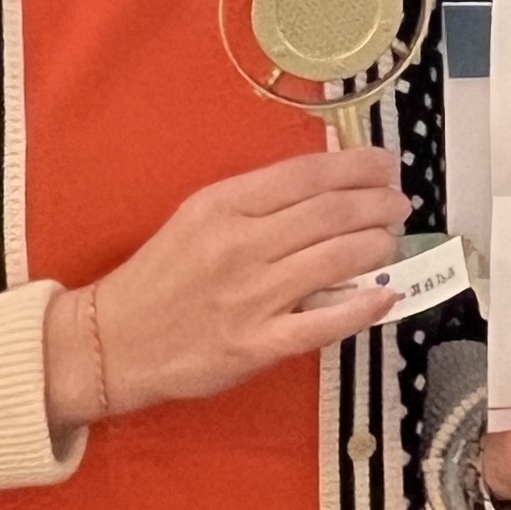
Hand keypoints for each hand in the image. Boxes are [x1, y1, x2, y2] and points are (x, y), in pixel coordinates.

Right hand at [45, 145, 408, 433]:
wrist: (111, 342)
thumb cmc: (161, 275)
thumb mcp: (197, 217)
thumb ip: (256, 201)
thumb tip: (326, 185)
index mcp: (223, 206)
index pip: (305, 175)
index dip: (356, 166)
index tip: (385, 164)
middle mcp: (240, 246)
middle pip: (329, 214)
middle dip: (377, 204)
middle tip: (399, 204)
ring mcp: (250, 298)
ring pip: (335, 261)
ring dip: (376, 246)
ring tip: (391, 241)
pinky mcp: (256, 345)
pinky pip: (323, 323)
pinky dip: (362, 307)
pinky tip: (386, 295)